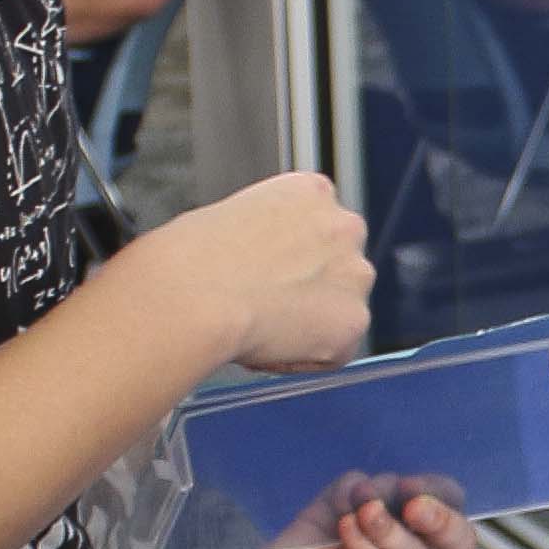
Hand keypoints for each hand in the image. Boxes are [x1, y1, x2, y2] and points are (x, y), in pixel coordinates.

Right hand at [158, 173, 373, 371]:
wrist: (197, 295)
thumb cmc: (194, 258)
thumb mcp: (233, 218)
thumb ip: (268, 235)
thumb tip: (263, 260)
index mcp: (312, 192)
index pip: (319, 227)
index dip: (291, 256)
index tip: (270, 272)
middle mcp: (344, 226)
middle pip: (339, 265)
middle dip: (311, 286)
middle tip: (268, 304)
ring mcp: (355, 273)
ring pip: (340, 308)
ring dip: (312, 321)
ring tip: (264, 325)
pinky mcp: (354, 320)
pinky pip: (335, 350)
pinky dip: (307, 357)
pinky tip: (271, 345)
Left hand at [254, 478, 477, 548]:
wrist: (272, 523)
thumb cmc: (320, 500)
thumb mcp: (354, 482)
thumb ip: (376, 486)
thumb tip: (382, 495)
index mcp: (417, 513)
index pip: (457, 507)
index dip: (447, 498)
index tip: (413, 484)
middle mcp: (411, 542)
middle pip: (459, 543)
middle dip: (442, 522)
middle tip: (415, 506)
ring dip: (386, 528)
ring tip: (361, 510)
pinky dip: (362, 544)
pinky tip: (343, 526)